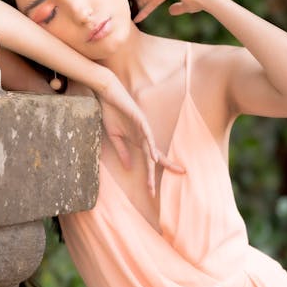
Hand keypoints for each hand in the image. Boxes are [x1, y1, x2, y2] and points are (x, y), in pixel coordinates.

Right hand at [97, 75, 184, 196]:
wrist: (107, 95)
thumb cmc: (111, 113)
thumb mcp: (115, 137)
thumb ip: (123, 151)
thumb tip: (129, 168)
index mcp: (139, 141)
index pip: (149, 160)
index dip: (152, 174)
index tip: (152, 191)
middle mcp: (144, 136)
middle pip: (156, 156)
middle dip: (166, 167)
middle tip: (178, 176)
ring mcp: (143, 128)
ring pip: (152, 148)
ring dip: (157, 161)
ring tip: (164, 172)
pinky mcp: (140, 119)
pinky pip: (147, 134)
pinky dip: (150, 145)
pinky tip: (153, 156)